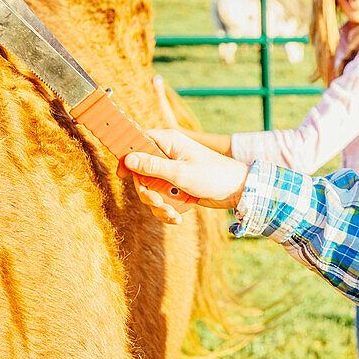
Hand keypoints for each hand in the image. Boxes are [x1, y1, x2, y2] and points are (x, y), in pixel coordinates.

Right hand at [119, 129, 249, 223]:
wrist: (237, 190)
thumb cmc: (213, 175)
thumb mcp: (180, 172)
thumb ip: (153, 166)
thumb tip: (128, 159)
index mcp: (168, 141)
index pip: (137, 141)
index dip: (126, 157)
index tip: (121, 174)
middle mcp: (167, 154)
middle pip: (140, 172)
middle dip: (146, 192)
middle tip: (157, 203)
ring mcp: (172, 171)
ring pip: (151, 188)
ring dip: (158, 205)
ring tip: (172, 214)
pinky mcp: (177, 186)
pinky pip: (163, 198)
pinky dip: (167, 209)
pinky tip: (177, 217)